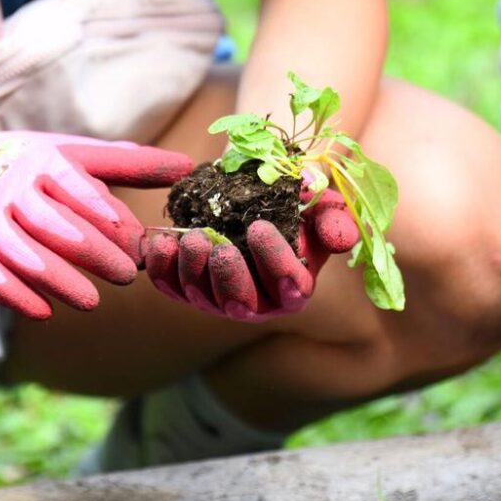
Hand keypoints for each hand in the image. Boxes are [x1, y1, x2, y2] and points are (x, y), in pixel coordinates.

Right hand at [0, 118, 192, 318]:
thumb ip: (132, 165)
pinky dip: (14, 295)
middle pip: (52, 224)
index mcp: (43, 163)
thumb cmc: (37, 167)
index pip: (75, 188)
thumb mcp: (80, 156)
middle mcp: (11, 189)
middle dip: (91, 253)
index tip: (136, 241)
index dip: (105, 214)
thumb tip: (189, 169)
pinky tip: (45, 313)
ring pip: (20, 253)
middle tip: (127, 276)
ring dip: (57, 280)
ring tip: (92, 302)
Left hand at [145, 184, 358, 321]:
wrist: (258, 196)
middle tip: (218, 245)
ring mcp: (217, 299)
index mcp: (293, 289)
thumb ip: (335, 221)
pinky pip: (170, 286)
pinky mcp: (186, 288)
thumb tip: (340, 238)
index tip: (260, 227)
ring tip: (191, 238)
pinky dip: (162, 268)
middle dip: (228, 276)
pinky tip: (160, 243)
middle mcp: (256, 303)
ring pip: (202, 297)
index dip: (274, 260)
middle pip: (240, 304)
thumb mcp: (323, 209)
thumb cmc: (297, 206)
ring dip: (193, 271)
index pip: (288, 285)